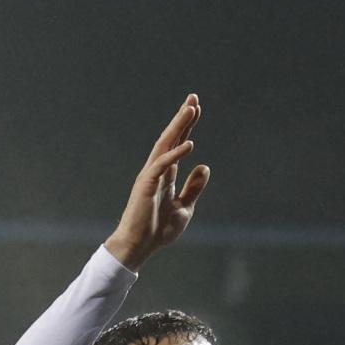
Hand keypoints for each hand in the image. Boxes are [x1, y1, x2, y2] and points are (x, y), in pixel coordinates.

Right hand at [103, 94, 210, 269]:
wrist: (139, 247)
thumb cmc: (158, 231)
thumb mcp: (184, 208)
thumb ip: (193, 187)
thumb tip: (204, 165)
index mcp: (166, 175)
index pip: (177, 144)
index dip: (187, 126)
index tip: (195, 107)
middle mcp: (157, 170)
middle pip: (171, 138)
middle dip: (183, 118)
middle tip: (193, 98)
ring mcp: (150, 176)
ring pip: (165, 145)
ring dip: (178, 127)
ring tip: (190, 109)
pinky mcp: (146, 185)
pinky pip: (162, 165)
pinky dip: (175, 154)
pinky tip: (190, 144)